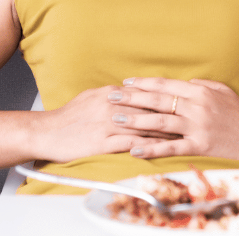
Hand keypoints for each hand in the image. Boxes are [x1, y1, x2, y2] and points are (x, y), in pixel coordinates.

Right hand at [34, 85, 179, 163]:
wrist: (46, 132)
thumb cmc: (69, 116)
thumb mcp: (92, 96)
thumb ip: (115, 93)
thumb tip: (132, 89)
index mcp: (112, 93)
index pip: (146, 93)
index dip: (167, 98)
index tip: (184, 101)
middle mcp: (112, 106)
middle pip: (150, 108)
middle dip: (173, 113)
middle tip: (192, 117)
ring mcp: (108, 124)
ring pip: (144, 125)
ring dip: (166, 131)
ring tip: (185, 134)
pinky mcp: (103, 142)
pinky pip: (132, 143)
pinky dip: (150, 146)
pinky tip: (163, 150)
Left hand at [111, 77, 238, 161]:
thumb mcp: (223, 91)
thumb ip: (201, 85)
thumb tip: (182, 83)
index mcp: (200, 92)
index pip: (166, 85)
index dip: (144, 83)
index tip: (126, 82)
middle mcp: (197, 107)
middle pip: (158, 101)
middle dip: (132, 98)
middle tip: (111, 97)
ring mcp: (197, 127)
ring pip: (160, 122)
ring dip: (135, 121)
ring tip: (115, 119)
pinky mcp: (199, 146)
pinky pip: (170, 147)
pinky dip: (150, 149)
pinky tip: (133, 149)